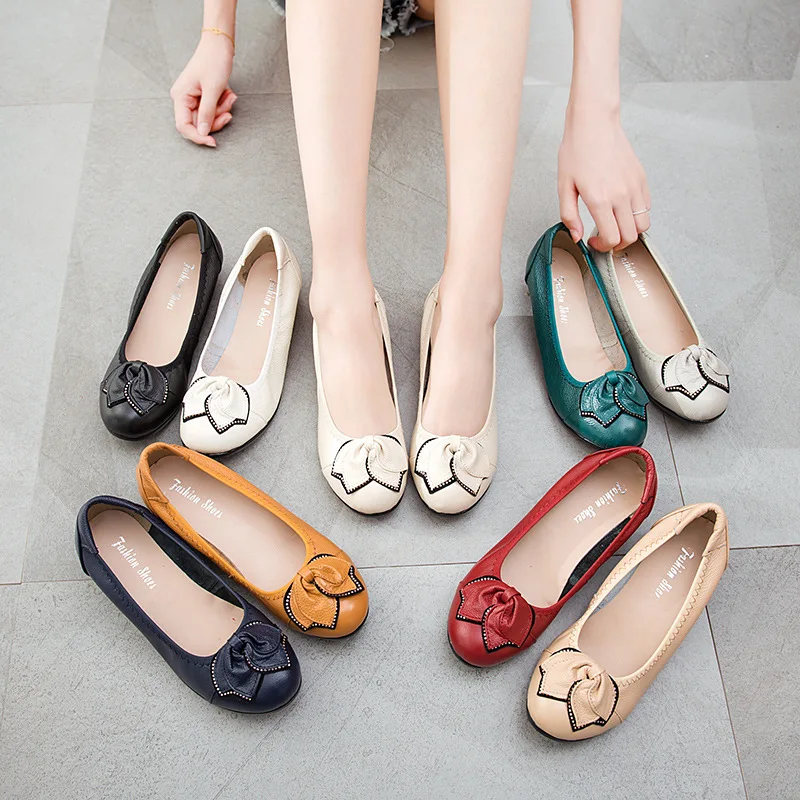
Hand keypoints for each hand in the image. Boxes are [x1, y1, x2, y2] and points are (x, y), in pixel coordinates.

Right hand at [170, 32, 235, 146]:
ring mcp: (192, 98)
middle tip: (229, 111)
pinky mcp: (201, 96)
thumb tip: (202, 132)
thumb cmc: (214, 62)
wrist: (219, 45)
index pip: (184, 126)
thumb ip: (206, 113)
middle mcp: (183, 99)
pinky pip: (212, 110)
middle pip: (198, 124)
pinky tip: (228, 93)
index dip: (198, 136)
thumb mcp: (212, 90)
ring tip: (230, 96)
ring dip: (222, 110)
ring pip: (208, 118)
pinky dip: (222, 105)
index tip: (213, 142)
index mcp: (180, 97)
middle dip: (216, 119)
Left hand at [558, 107, 649, 251]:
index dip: (602, 247)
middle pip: (630, 236)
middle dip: (617, 244)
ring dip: (630, 231)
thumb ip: (569, 215)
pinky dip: (637, 214)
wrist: (594, 124)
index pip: (612, 238)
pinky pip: (647, 206)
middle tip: (605, 238)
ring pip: (643, 224)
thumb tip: (577, 236)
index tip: (593, 241)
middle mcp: (621, 195)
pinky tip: (622, 209)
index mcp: (600, 200)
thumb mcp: (564, 186)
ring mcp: (634, 187)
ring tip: (616, 225)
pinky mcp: (641, 178)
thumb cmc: (576, 151)